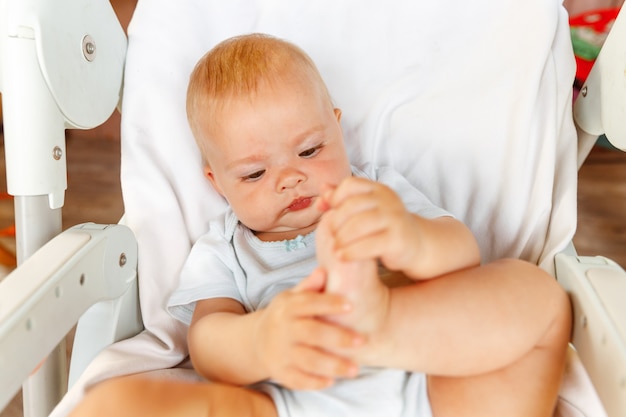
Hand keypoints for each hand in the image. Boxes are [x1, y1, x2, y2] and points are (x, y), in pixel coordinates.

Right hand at [254, 268, 363, 389]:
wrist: (257, 340)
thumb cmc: (286, 315)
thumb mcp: (293, 297)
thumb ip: (310, 287)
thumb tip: (324, 271)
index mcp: (288, 306)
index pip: (309, 303)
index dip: (330, 304)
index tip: (351, 306)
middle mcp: (282, 329)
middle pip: (311, 333)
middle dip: (338, 338)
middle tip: (362, 341)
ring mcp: (280, 352)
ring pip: (308, 360)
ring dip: (333, 365)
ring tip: (355, 369)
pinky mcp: (279, 372)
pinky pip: (298, 379)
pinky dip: (315, 382)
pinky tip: (332, 381)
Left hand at [319, 177, 419, 273]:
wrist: (415, 243)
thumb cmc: (384, 226)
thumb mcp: (366, 209)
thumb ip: (344, 199)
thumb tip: (322, 191)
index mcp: (378, 190)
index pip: (350, 185)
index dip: (335, 198)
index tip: (329, 212)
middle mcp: (388, 200)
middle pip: (352, 205)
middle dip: (336, 222)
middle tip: (331, 235)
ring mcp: (394, 219)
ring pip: (359, 225)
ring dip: (341, 238)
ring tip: (335, 248)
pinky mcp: (397, 239)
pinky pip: (369, 245)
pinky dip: (351, 252)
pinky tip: (342, 256)